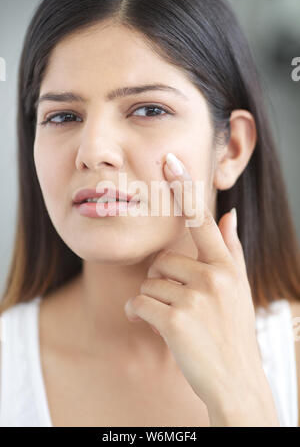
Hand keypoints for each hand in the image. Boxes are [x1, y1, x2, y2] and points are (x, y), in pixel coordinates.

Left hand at [124, 153, 278, 425]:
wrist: (235, 380)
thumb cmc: (233, 332)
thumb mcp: (238, 288)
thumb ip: (230, 249)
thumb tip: (228, 214)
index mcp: (227, 265)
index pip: (201, 219)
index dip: (185, 188)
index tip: (171, 161)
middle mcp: (213, 276)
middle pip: (163, 261)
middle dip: (163, 282)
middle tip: (179, 303)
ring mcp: (195, 298)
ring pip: (149, 283)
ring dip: (152, 301)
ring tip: (172, 319)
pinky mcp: (175, 320)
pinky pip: (138, 302)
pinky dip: (137, 313)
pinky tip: (150, 324)